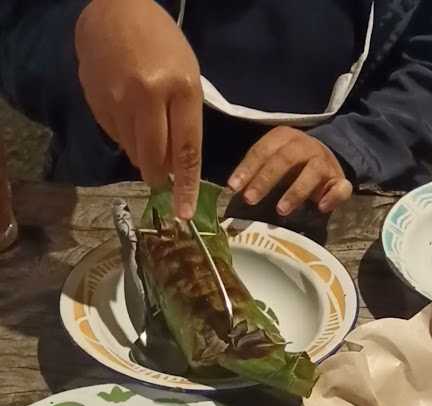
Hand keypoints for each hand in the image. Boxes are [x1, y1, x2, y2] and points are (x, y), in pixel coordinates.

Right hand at [75, 0, 201, 217]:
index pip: (186, 150)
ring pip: (134, 153)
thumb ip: (185, 120)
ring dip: (143, 156)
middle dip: (160, 177)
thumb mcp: (187, 75)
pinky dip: (125, 137)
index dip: (186, 186)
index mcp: (181, 88)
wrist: (114, 10)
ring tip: (145, 133)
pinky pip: (116, 137)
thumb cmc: (161, 44)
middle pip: (155, 159)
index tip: (184, 213)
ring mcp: (118, 100)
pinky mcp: (97, 101)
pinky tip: (127, 115)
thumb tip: (175, 168)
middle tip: (161, 180)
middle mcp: (148, 96)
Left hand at [228, 127, 351, 214]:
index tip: (234, 187)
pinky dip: (332, 197)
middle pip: (285, 159)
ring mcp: (325, 162)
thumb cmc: (292, 164)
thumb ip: (256, 171)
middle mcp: (305, 146)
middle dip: (266, 180)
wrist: (327, 157)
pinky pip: (341, 188)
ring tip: (281, 210)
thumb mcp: (273, 159)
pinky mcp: (340, 179)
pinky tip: (321, 208)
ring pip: (312, 173)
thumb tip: (234, 190)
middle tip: (250, 200)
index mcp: (284, 137)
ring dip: (296, 191)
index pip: (263, 150)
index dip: (247, 168)